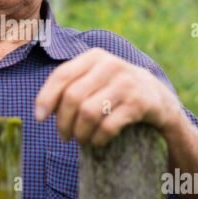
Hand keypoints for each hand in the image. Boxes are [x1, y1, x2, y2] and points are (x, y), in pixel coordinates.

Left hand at [34, 48, 182, 145]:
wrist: (158, 98)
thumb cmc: (114, 90)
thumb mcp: (94, 79)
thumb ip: (70, 86)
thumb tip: (40, 111)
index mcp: (94, 57)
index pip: (61, 75)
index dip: (46, 98)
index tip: (39, 119)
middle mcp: (110, 65)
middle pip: (73, 97)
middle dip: (63, 122)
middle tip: (64, 137)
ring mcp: (126, 83)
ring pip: (88, 113)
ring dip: (80, 133)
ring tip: (81, 139)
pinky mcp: (139, 103)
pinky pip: (108, 125)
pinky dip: (98, 139)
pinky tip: (97, 142)